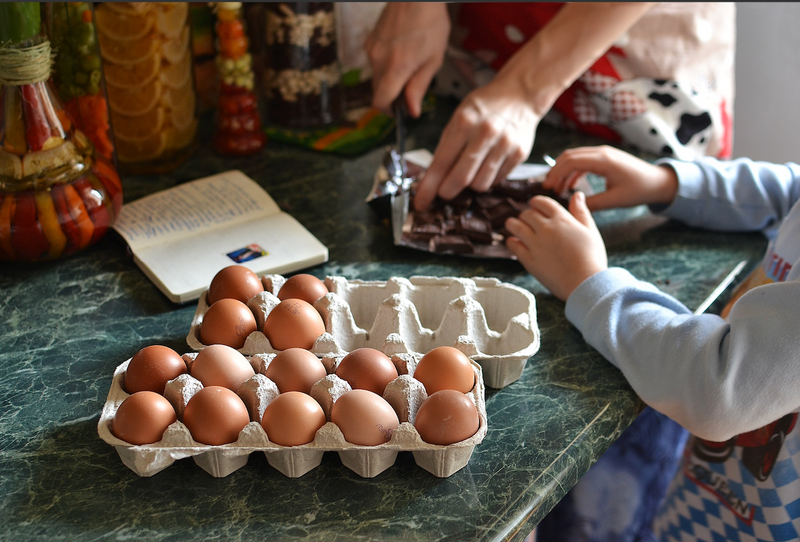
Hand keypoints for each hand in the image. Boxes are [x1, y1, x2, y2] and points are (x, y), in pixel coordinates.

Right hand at [365, 3, 449, 116]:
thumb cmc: (429, 22)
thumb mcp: (433, 59)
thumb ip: (420, 86)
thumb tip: (412, 110)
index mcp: (396, 68)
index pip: (380, 101)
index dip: (388, 111)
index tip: (397, 112)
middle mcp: (379, 60)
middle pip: (378, 91)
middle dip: (391, 95)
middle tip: (410, 89)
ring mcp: (372, 50)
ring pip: (376, 76)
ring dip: (389, 79)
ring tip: (409, 64)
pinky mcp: (370, 41)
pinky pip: (375, 61)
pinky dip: (386, 64)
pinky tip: (401, 52)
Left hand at [413, 77, 538, 210]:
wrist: (520, 94)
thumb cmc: (484, 107)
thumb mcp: (458, 117)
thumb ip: (445, 147)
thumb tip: (431, 180)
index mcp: (464, 122)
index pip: (442, 163)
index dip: (429, 187)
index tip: (421, 202)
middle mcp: (486, 133)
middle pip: (461, 179)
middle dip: (448, 191)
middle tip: (444, 192)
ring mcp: (505, 144)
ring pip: (480, 185)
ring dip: (470, 184)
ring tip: (470, 170)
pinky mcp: (519, 154)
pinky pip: (496, 180)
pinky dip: (488, 178)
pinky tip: (487, 164)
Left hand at [505, 191, 607, 300]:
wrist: (584, 283)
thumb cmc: (591, 258)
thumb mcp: (590, 231)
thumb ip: (581, 211)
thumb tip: (577, 195)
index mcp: (561, 219)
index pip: (542, 202)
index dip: (536, 202)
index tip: (534, 205)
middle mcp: (546, 228)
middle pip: (527, 214)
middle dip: (526, 215)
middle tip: (526, 219)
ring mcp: (535, 244)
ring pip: (515, 226)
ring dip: (512, 224)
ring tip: (513, 225)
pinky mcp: (528, 259)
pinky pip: (513, 245)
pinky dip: (511, 241)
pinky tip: (514, 242)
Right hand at [542, 146, 678, 210]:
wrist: (658, 181)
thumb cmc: (639, 190)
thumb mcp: (615, 200)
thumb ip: (592, 204)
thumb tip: (572, 207)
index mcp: (604, 160)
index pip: (571, 161)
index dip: (556, 173)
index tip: (547, 187)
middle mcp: (602, 152)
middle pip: (569, 156)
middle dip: (555, 171)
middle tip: (547, 188)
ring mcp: (604, 153)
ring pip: (575, 157)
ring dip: (563, 170)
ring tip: (556, 188)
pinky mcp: (605, 158)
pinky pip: (584, 160)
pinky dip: (573, 171)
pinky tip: (570, 185)